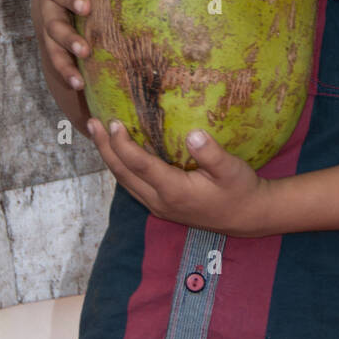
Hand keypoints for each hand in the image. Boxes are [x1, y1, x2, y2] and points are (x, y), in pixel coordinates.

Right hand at [31, 0, 120, 92]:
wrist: (57, 6)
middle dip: (71, 0)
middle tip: (87, 7)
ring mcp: (49, 18)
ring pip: (55, 29)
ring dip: (68, 41)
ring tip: (85, 52)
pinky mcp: (51, 44)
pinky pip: (56, 58)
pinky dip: (66, 70)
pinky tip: (79, 83)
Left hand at [85, 118, 271, 236]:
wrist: (247, 216)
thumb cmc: (240, 189)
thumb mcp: (232, 169)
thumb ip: (212, 153)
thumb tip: (193, 133)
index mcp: (174, 190)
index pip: (139, 164)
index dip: (123, 144)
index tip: (112, 122)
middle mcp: (160, 201)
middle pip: (123, 174)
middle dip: (105, 148)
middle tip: (92, 123)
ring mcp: (159, 206)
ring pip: (125, 182)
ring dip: (110, 158)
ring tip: (98, 135)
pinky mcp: (162, 206)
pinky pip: (133, 185)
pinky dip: (122, 167)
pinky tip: (120, 153)